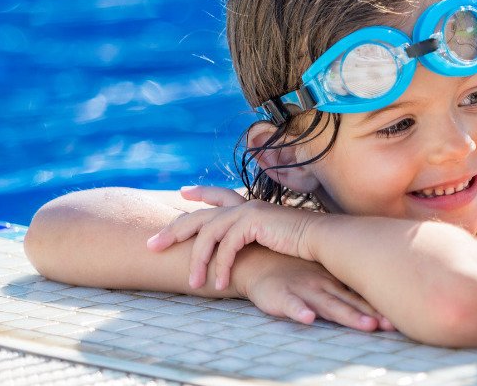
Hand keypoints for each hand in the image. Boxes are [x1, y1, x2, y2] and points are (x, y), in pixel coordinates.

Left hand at [147, 186, 317, 290]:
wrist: (324, 240)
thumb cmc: (303, 245)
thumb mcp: (274, 239)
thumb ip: (259, 239)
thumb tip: (250, 248)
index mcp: (250, 207)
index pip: (219, 196)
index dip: (200, 193)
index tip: (183, 193)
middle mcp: (244, 206)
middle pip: (199, 215)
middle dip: (173, 230)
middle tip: (152, 245)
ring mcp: (247, 212)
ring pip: (208, 234)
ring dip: (198, 261)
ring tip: (192, 284)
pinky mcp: (252, 223)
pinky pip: (226, 246)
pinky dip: (219, 267)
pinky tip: (217, 284)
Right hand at [235, 249, 388, 331]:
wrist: (259, 261)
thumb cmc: (297, 273)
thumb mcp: (323, 277)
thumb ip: (344, 289)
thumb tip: (373, 295)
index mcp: (334, 284)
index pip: (360, 297)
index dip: (377, 308)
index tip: (397, 318)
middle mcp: (323, 287)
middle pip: (350, 303)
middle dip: (370, 314)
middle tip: (389, 324)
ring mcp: (303, 290)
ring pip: (327, 305)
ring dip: (347, 314)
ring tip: (366, 325)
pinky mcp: (280, 295)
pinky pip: (291, 304)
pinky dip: (299, 311)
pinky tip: (308, 318)